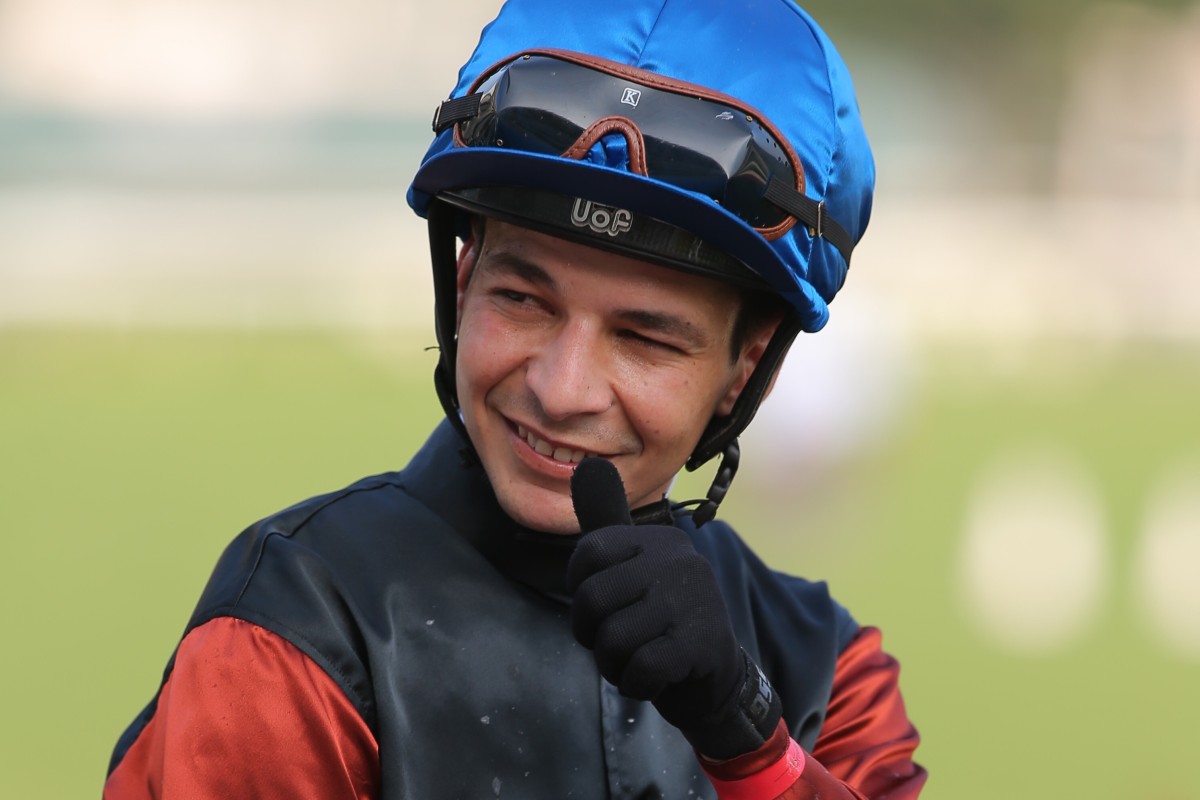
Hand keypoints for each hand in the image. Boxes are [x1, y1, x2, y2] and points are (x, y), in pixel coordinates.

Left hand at [567, 458, 780, 759]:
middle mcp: (678, 558)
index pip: (587, 553)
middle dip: (593, 635)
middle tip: (617, 640)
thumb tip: (588, 465)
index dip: (581, 590)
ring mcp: (694, 598)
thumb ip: (608, 522)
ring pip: (613, 640)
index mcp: (657, 538)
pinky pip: (640, 669)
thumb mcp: (633, 565)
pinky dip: (636, 683)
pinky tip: (654, 677)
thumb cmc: (660, 618)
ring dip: (614, 664)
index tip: (605, 605)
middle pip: (593, 600)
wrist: (714, 674)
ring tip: (638, 657)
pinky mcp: (702, 642)